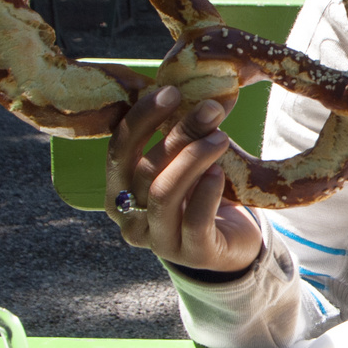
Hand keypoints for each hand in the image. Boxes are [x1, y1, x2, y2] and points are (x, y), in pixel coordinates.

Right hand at [107, 86, 262, 274]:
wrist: (229, 246)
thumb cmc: (198, 198)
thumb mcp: (181, 167)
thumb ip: (179, 138)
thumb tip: (203, 95)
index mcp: (118, 192)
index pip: (117, 151)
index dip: (140, 119)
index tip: (171, 92)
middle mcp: (130, 219)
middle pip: (145, 169)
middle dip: (178, 134)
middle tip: (210, 109)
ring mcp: (158, 241)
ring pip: (164, 193)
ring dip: (193, 158)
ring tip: (221, 137)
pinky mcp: (191, 255)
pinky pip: (193, 221)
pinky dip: (206, 192)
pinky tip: (220, 173)